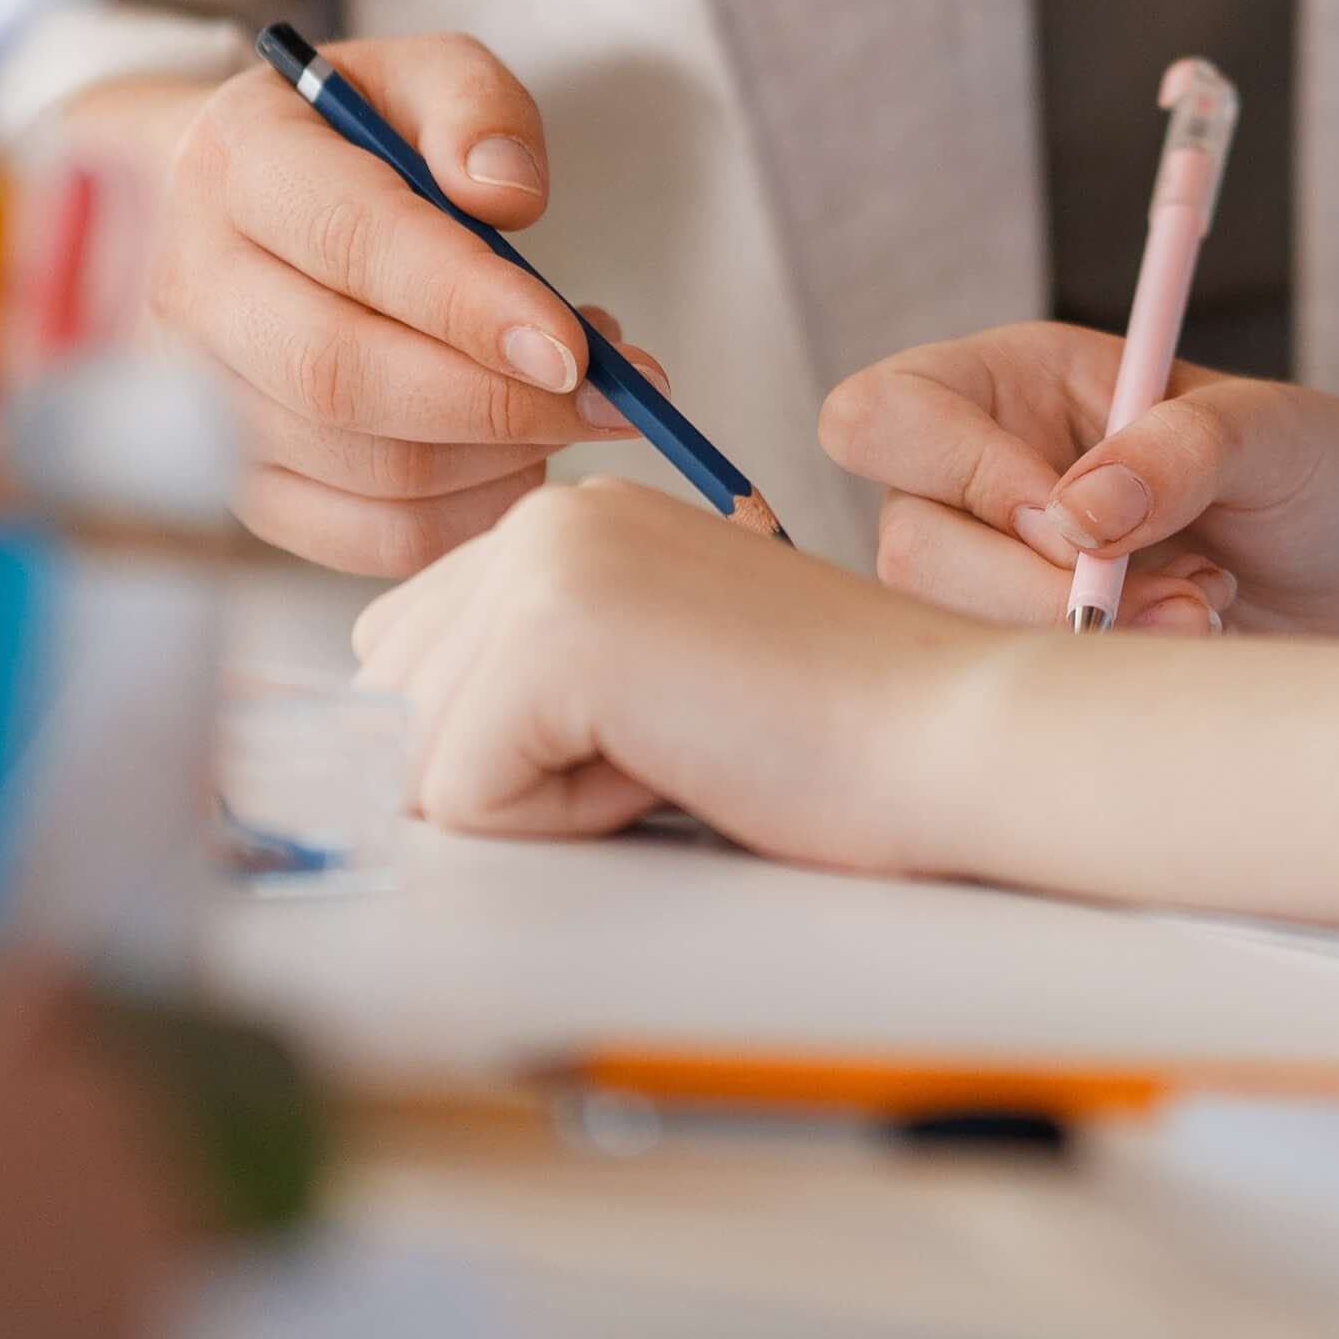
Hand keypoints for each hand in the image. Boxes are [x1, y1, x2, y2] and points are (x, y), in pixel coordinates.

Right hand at [140, 35, 663, 573]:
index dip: (466, 301)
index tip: (572, 344)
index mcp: (238, 161)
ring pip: (358, 466)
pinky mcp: (237, 479)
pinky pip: (359, 534)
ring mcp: (200, 396)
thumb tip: (507, 196)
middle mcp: (192, 285)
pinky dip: (464, 515)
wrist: (230, 203)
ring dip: (495, 454)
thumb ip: (475, 109)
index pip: (348, 241)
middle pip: (339, 374)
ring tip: (571, 403)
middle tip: (605, 397)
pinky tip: (519, 457)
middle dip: (493, 400)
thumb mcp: (419, 76)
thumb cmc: (347, 139)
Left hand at [348, 475, 978, 860]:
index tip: (647, 722)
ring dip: (538, 797)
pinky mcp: (556, 637)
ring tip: (673, 744)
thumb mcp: (645, 672)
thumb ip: (522, 673)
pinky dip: (563, 822)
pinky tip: (671, 762)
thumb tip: (392, 746)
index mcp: (568, 518)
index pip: (412, 661)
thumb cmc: (827, 729)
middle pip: (397, 709)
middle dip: (510, 769)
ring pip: (420, 758)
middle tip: (667, 735)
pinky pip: (463, 798)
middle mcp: (543, 516)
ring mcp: (545, 565)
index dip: (507, 740)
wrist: (946, 730)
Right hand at [820, 325, 1338, 635]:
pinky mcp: (1034, 654)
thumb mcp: (1274, 430)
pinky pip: (1009, 691)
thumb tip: (1080, 511)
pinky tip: (1184, 642)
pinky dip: (1100, 684)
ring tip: (1201, 608)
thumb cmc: (1320, 472)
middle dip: (1042, 589)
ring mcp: (999, 576)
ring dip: (1082, 641)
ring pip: (950, 633)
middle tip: (1176, 587)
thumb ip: (1182, 446)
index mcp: (1011, 383)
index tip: (1078, 517)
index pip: (884, 415)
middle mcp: (981, 478)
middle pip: (909, 545)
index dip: (960, 472)